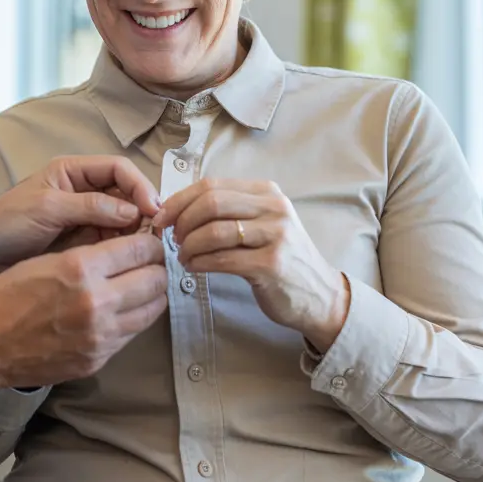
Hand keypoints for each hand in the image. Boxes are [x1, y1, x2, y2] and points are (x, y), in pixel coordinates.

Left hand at [0, 156, 160, 270]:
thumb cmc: (6, 224)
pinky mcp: (84, 243)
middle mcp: (83, 191)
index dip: (139, 185)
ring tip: (148, 250)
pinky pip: (113, 241)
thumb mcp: (47, 209)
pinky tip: (133, 260)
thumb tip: (134, 212)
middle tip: (156, 234)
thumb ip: (90, 206)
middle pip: (127, 193)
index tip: (152, 209)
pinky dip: (126, 248)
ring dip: (138, 231)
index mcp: (72, 172)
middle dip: (143, 210)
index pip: (118, 169)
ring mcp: (85, 218)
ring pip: (125, 219)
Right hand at [0, 233, 168, 388]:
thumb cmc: (6, 296)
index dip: (150, 243)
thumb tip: (127, 247)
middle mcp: (98, 302)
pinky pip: (132, 334)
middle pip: (155, 280)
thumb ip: (89, 254)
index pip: (141, 250)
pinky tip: (119, 312)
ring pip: (152, 310)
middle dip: (156, 268)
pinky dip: (132, 319)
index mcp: (81, 268)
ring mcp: (101, 336)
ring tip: (138, 287)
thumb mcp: (45, 260)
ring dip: (150, 295)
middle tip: (149, 264)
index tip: (148, 243)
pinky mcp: (98, 359)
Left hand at [151, 179, 350, 350]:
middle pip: (210, 203)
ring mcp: (276, 235)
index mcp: (267, 192)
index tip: (161, 217)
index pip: (211, 185)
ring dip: (188, 246)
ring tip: (183, 257)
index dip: (179, 200)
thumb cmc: (281, 257)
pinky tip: (193, 268)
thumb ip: (228, 210)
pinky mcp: (271, 264)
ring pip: (213, 231)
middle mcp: (274, 208)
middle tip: (171, 238)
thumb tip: (176, 208)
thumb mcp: (262, 223)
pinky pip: (221, 258)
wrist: (320, 295)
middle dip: (181, 221)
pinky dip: (199, 263)